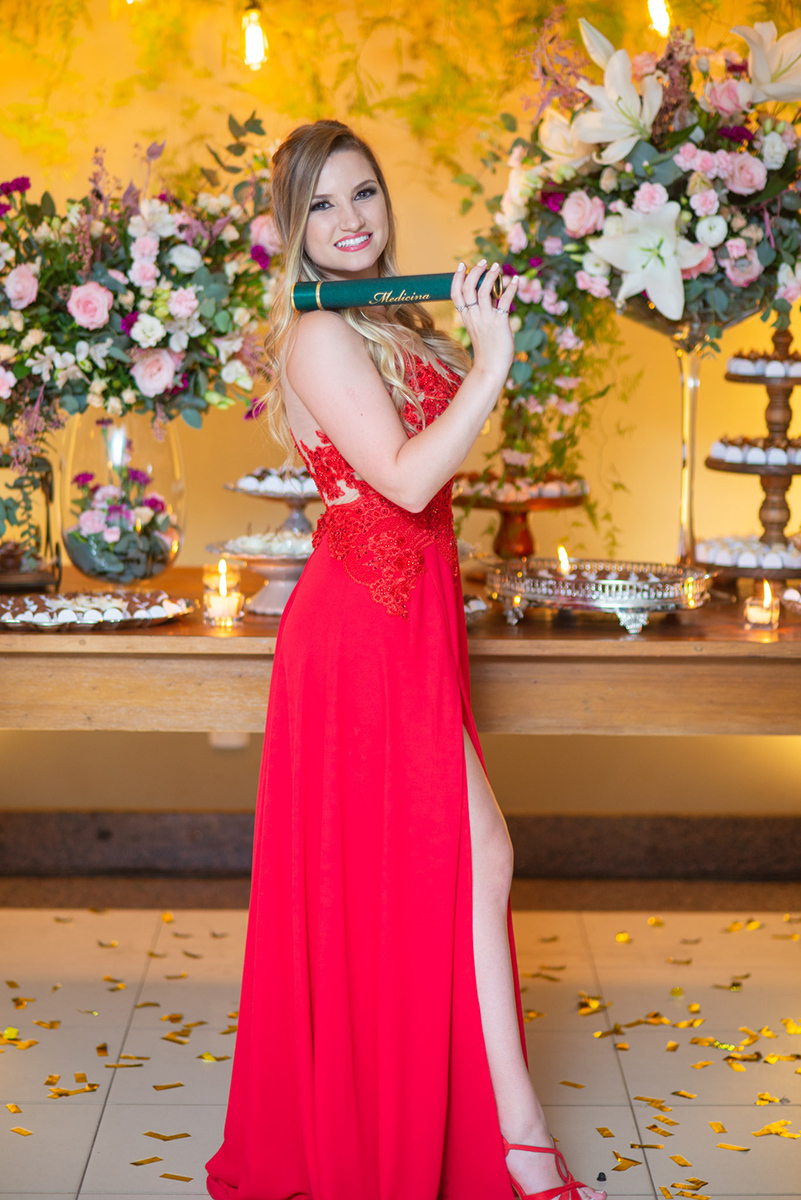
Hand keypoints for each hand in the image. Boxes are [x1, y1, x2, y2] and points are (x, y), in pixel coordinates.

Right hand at [451, 260, 518, 382]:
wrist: (491, 367)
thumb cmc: (487, 348)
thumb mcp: (479, 327)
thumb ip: (483, 310)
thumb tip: (493, 293)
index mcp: (466, 317)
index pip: (456, 293)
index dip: (458, 277)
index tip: (462, 264)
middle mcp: (474, 316)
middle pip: (468, 288)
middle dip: (475, 271)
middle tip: (485, 262)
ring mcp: (486, 319)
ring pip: (483, 291)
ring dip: (491, 276)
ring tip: (497, 266)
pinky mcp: (499, 323)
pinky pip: (504, 301)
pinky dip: (511, 288)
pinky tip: (517, 280)